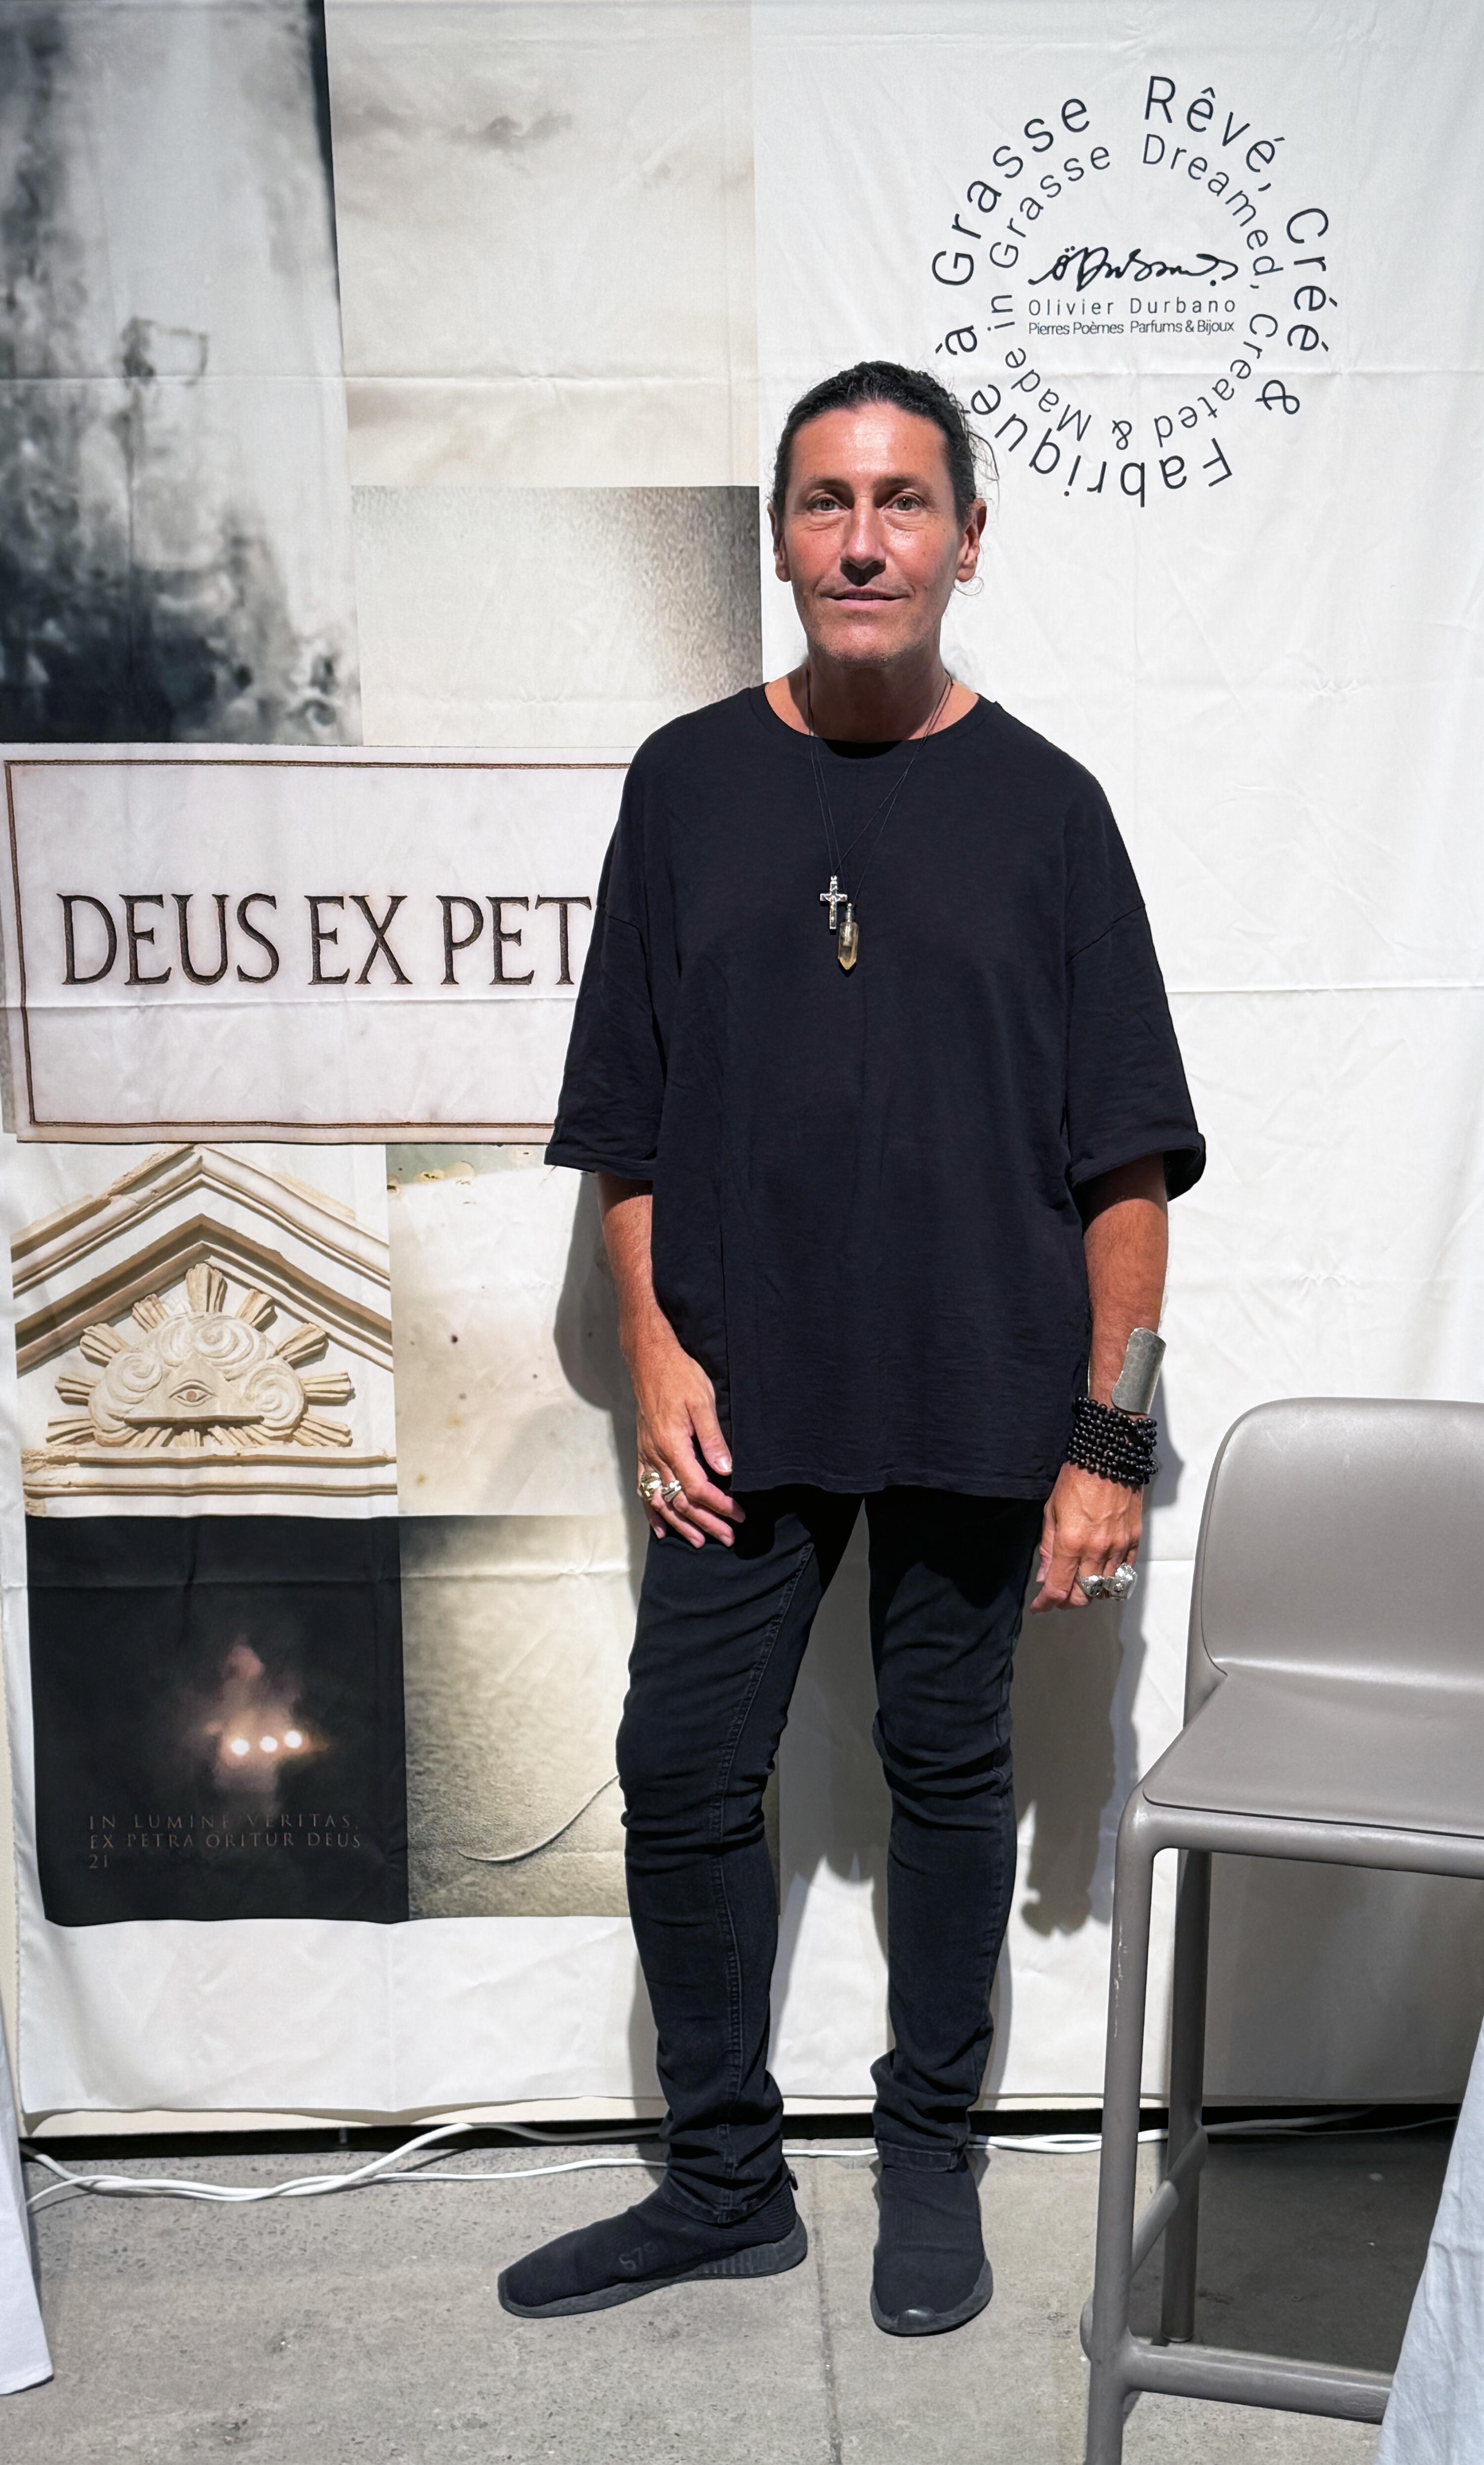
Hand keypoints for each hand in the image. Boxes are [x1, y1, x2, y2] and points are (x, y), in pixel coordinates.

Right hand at [627, 1311, 744, 1548]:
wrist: (649, 1359)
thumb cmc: (679, 1376)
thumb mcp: (702, 1402)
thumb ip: (713, 1438)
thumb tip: (726, 1470)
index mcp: (673, 1445)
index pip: (698, 1488)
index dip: (720, 1506)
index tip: (739, 1515)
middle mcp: (656, 1455)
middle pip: (681, 1500)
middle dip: (706, 1522)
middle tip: (728, 1538)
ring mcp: (647, 1455)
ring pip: (661, 1501)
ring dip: (681, 1524)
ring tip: (699, 1541)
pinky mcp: (643, 1451)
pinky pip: (644, 1489)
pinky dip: (652, 1512)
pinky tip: (660, 1528)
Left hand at [1030, 1463, 1140, 1613]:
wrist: (1109, 1459)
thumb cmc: (1077, 1479)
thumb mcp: (1051, 1511)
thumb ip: (1048, 1548)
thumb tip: (1045, 1576)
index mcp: (1071, 1542)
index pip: (1058, 1588)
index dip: (1046, 1603)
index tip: (1039, 1607)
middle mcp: (1096, 1549)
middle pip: (1083, 1595)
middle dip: (1067, 1602)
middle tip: (1058, 1597)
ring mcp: (1118, 1547)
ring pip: (1105, 1589)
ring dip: (1090, 1593)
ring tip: (1079, 1586)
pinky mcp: (1133, 1541)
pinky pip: (1125, 1574)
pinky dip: (1112, 1582)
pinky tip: (1102, 1578)